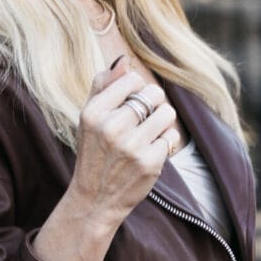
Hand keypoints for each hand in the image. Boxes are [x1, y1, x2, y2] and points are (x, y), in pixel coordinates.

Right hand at [34, 54, 180, 260]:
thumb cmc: (94, 153)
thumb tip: (123, 60)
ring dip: (163, 122)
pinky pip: (172, 137)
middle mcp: (111, 126)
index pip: (132, 80)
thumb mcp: (88, 118)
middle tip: (144, 120)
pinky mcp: (149, 163)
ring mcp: (131, 146)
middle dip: (154, 104)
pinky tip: (152, 152)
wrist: (94, 200)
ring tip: (150, 134)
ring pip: (167, 113)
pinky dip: (166, 143)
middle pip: (154, 94)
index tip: (131, 104)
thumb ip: (102, 86)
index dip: (137, 89)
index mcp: (93, 112)